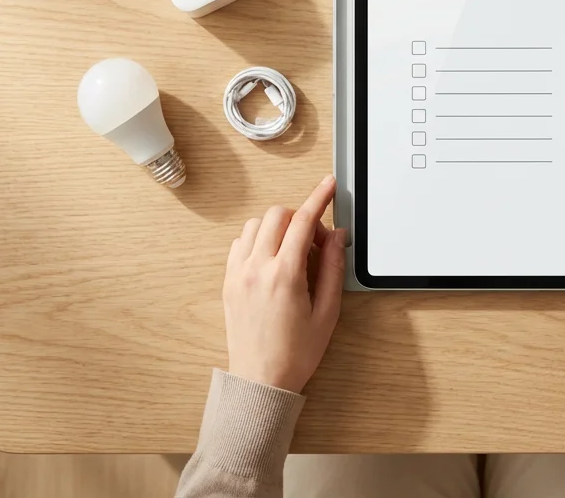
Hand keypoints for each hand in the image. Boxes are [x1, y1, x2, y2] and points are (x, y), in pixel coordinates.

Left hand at [223, 175, 346, 392]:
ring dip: (278, 228)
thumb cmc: (296, 353)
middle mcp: (257, 268)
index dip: (320, 198)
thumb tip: (337, 236)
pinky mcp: (228, 281)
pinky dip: (257, 241)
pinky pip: (240, 243)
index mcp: (285, 275)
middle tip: (316, 243)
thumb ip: (333, 268)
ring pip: (256, 225)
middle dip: (300, 218)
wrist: (260, 380)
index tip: (329, 185)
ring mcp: (238, 273)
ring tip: (293, 253)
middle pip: (278, 215)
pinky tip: (272, 260)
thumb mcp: (327, 312)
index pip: (303, 220)